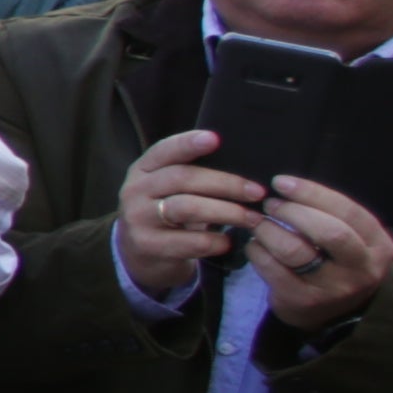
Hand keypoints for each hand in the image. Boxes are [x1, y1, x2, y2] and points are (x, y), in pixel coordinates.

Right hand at [115, 126, 260, 296]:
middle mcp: (135, 190)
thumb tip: (242, 163)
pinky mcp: (149, 246)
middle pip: (183, 178)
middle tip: (257, 192)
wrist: (138, 254)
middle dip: (226, 184)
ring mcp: (139, 218)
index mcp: (142, 169)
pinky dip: (216, 241)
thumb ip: (191, 173)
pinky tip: (229, 242)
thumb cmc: (165, 212)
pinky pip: (191, 242)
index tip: (215, 138)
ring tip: (252, 218)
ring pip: (188, 208)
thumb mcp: (166, 188)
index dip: (188, 143)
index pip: (164, 151)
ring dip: (227, 212)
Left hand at [244, 170, 392, 335]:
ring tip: (260, 223)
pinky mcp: (303, 301)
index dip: (312, 193)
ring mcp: (333, 288)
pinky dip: (257, 250)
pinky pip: (272, 268)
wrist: (333, 314)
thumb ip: (332, 215)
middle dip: (293, 212)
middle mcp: (362, 268)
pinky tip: (255, 244)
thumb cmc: (338, 263)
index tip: (282, 182)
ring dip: (269, 230)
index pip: (349, 212)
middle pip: (328, 232)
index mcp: (379, 246)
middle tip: (271, 204)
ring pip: (295, 250)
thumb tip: (286, 186)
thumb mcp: (352, 240)